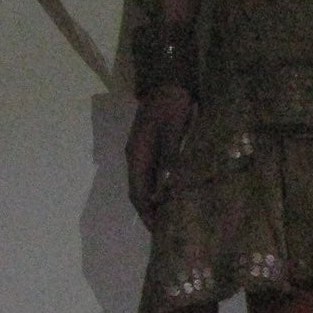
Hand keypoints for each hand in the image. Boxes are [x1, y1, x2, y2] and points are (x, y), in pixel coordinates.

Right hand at [126, 84, 194, 225]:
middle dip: (150, 212)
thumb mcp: (173, 131)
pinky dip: (162, 187)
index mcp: (137, 154)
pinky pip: (155, 173)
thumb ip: (169, 159)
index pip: (138, 192)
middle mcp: (137, 156)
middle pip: (140, 191)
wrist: (169, 80)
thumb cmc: (171, 105)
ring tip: (171, 217)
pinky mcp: (155, 146)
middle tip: (166, 231)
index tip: (157, 231)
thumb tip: (166, 189)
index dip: (146, 213)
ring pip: (147, 183)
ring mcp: (145, 151)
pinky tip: (174, 194)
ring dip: (156, 201)